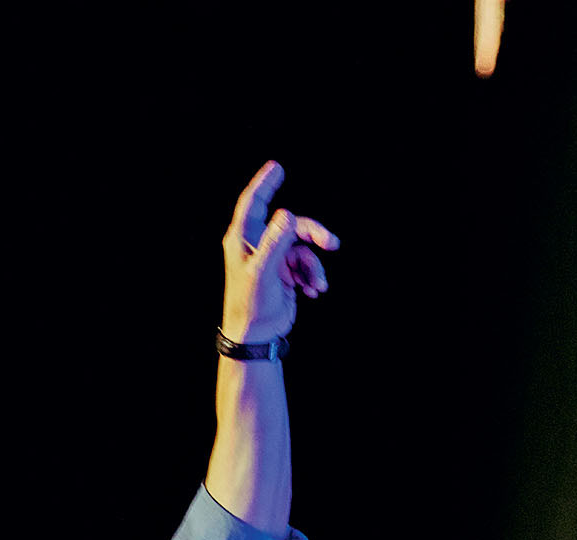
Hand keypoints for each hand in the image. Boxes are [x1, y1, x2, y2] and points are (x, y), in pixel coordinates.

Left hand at [221, 161, 339, 343]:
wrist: (258, 335)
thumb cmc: (252, 304)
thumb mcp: (263, 272)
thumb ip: (276, 243)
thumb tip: (288, 215)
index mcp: (244, 239)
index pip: (254, 203)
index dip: (265, 184)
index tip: (276, 167)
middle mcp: (258, 244)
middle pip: (291, 226)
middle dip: (313, 234)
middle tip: (333, 243)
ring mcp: (273, 258)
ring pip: (303, 248)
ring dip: (314, 266)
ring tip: (318, 286)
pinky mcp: (285, 273)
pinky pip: (306, 265)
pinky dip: (313, 276)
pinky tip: (313, 292)